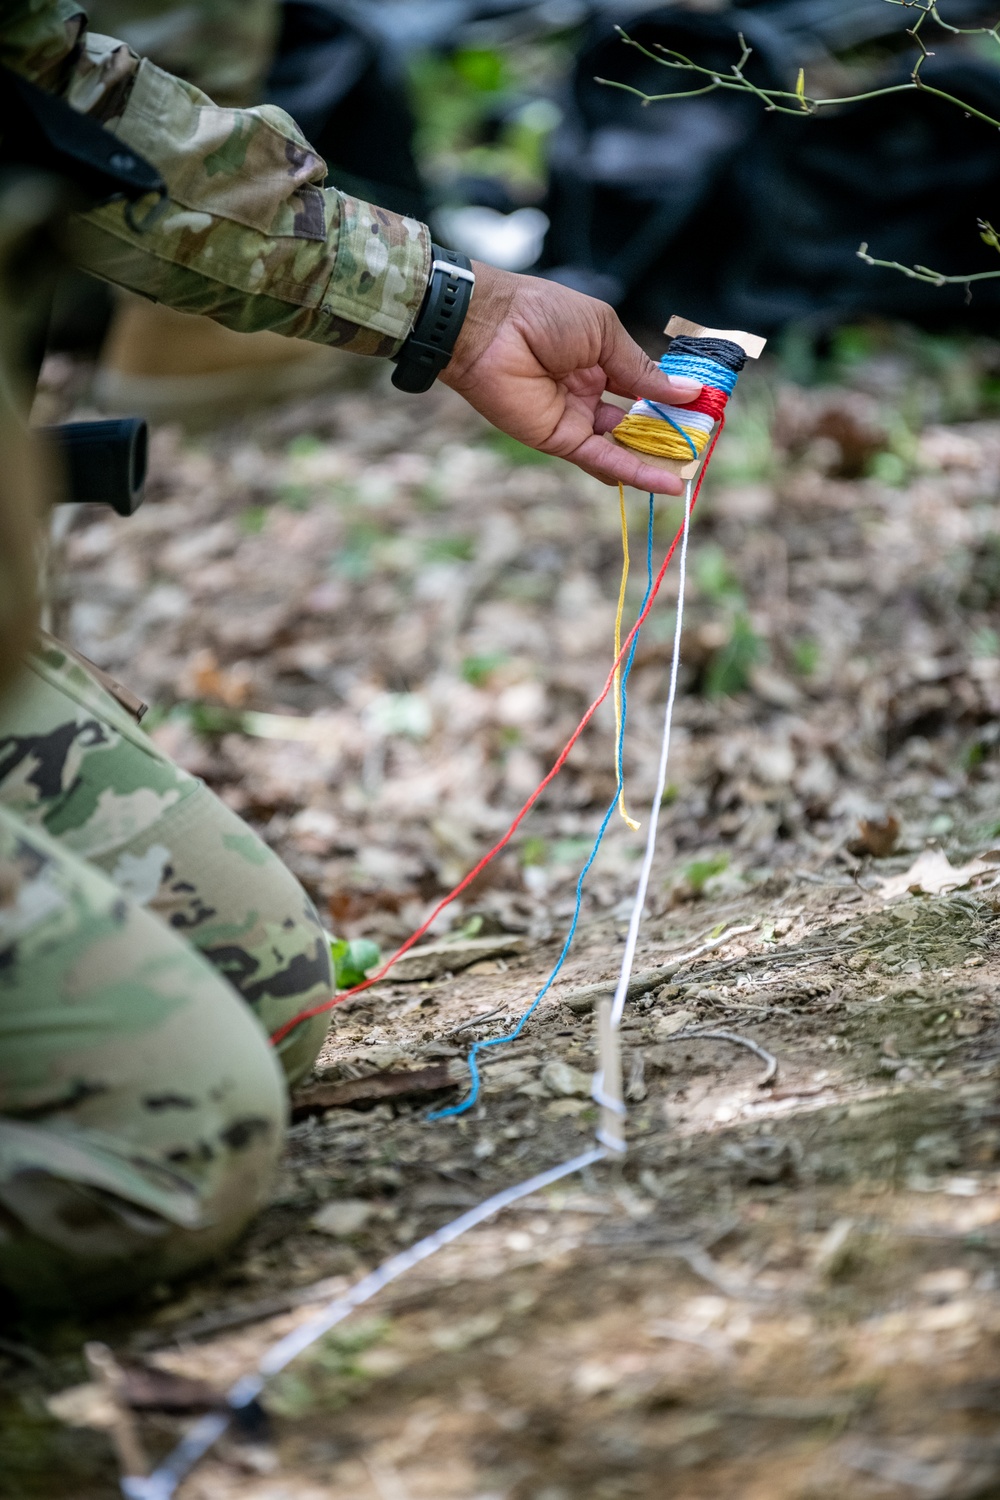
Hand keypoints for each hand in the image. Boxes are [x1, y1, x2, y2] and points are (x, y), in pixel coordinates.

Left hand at [440, 261, 700, 494]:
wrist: (491, 328)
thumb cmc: (544, 314)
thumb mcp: (604, 334)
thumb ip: (641, 370)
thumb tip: (685, 392)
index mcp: (601, 357)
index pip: (644, 384)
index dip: (672, 397)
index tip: (704, 408)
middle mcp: (590, 390)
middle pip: (637, 419)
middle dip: (668, 431)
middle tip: (701, 442)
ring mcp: (576, 417)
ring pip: (623, 444)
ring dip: (655, 457)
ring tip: (690, 468)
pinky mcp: (560, 440)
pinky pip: (602, 459)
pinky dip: (632, 472)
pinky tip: (663, 483)